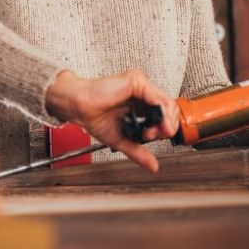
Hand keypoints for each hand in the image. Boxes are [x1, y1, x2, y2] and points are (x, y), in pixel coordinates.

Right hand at [44, 69, 179, 172]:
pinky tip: (156, 122)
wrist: (79, 108)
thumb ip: (138, 151)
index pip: (164, 115)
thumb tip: (153, 166)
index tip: (152, 137)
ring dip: (165, 121)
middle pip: (169, 109)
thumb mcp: (122, 139)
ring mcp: (140, 87)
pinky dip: (160, 112)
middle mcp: (142, 94)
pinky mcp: (136, 81)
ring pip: (167, 103)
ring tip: (153, 131)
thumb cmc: (94, 117)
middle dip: (167, 126)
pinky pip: (157, 96)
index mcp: (140, 105)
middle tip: (153, 135)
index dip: (164, 129)